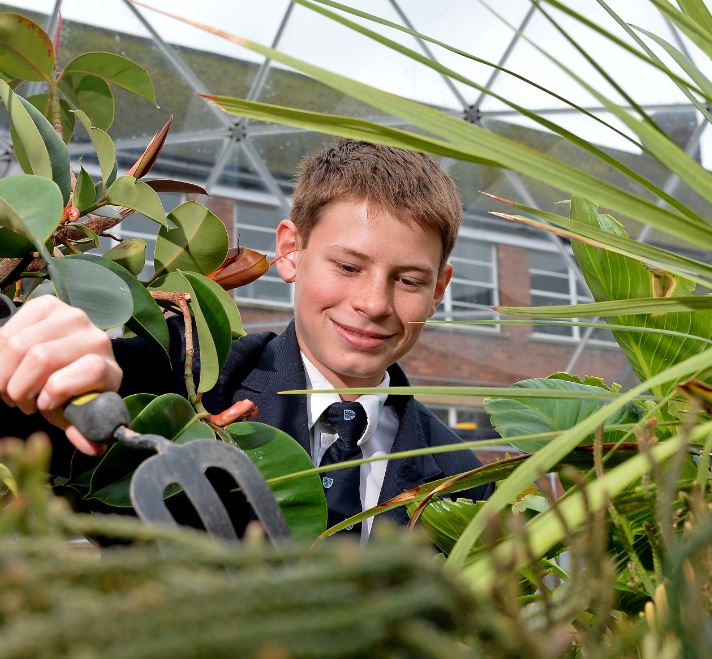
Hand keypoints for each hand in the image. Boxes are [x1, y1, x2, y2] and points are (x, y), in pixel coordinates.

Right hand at [0, 296, 122, 454]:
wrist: (69, 357)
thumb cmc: (72, 391)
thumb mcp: (76, 413)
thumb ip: (83, 430)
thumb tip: (94, 448)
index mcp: (109, 366)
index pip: (90, 370)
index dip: (59, 390)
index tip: (42, 405)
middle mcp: (95, 336)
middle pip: (42, 357)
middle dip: (19, 387)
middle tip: (18, 401)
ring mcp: (71, 316)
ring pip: (19, 344)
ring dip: (4, 374)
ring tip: (10, 388)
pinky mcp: (47, 304)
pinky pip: (9, 330)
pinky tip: (7, 368)